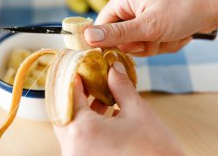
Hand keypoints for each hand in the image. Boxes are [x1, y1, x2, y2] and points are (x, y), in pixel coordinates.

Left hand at [53, 61, 183, 155]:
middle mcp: (73, 148)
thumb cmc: (154, 151)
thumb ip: (121, 87)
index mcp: (83, 131)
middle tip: (89, 81)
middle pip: (63, 113)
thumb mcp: (138, 112)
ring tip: (100, 97)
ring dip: (82, 111)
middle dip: (76, 96)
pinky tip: (105, 116)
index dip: (74, 79)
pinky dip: (86, 127)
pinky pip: (78, 141)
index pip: (69, 96)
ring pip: (70, 128)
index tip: (81, 68)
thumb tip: (114, 68)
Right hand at [83, 0, 217, 55]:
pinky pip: (150, 43)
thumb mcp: (148, 25)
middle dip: (141, 44)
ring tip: (170, 34)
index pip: (100, 27)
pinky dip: (164, 44)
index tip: (121, 53)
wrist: (215, 7)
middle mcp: (129, 6)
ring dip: (155, 45)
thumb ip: (117, 34)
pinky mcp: (154, 24)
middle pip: (120, 39)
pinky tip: (177, 34)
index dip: (109, 42)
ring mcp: (143, 16)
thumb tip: (86, 37)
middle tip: (157, 37)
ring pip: (137, 45)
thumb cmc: (182, 9)